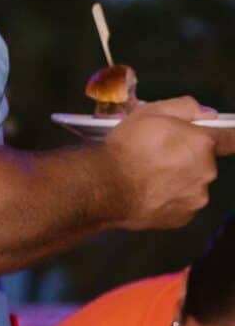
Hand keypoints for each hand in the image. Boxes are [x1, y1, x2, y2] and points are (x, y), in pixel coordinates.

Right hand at [106, 98, 223, 231]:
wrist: (104, 187)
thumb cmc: (126, 147)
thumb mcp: (149, 112)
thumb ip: (184, 107)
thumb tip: (207, 114)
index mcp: (203, 144)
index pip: (232, 139)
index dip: (227, 137)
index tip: (220, 138)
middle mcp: (207, 172)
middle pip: (205, 163)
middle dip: (188, 159)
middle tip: (158, 158)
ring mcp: (197, 198)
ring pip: (193, 185)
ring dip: (179, 181)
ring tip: (148, 180)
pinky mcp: (183, 218)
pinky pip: (181, 205)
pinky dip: (169, 200)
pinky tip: (148, 196)